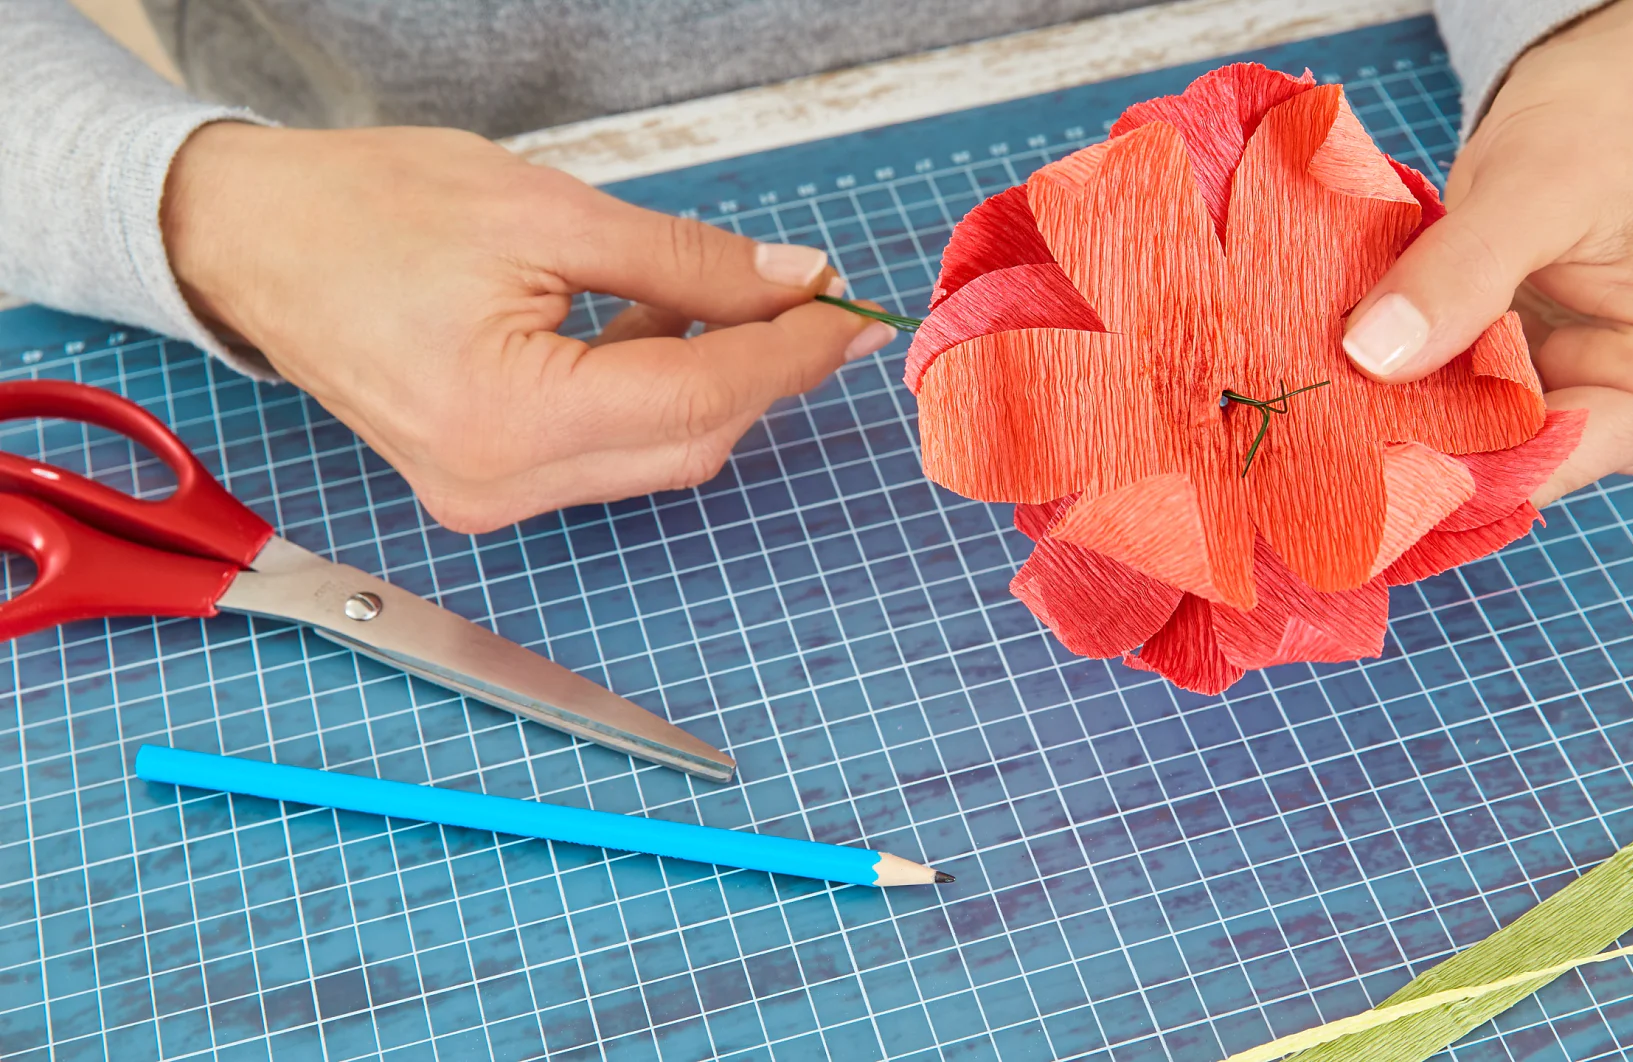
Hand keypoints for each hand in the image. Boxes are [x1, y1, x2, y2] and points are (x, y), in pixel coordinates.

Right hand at [161, 123, 892, 531]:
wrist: (248, 238)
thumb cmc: (367, 210)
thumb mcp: (547, 211)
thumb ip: (686, 260)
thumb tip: (794, 282)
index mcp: (506, 417)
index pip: (699, 397)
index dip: (791, 355)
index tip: (851, 315)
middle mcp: (497, 482)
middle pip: (688, 441)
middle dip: (762, 371)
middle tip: (812, 299)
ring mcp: (486, 497)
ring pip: (654, 453)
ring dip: (708, 382)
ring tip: (723, 296)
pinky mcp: (483, 485)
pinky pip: (604, 452)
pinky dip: (650, 394)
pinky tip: (655, 326)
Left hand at [1341, 0, 1632, 502]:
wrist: (1609, 86)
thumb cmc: (1609, 126)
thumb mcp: (1538, 186)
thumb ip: (1464, 271)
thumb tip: (1374, 356)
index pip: (1550, 463)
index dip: (1448, 460)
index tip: (1346, 437)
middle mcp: (1623, 422)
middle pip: (1498, 463)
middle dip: (1405, 437)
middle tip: (1308, 405)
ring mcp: (1561, 404)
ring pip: (1456, 439)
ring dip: (1386, 411)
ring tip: (1311, 381)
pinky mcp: (1506, 382)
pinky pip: (1436, 401)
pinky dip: (1388, 380)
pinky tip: (1331, 360)